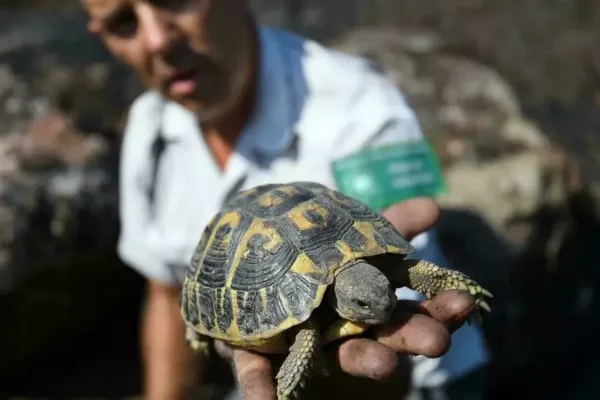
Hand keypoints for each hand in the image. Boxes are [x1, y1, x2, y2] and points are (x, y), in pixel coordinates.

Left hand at [213, 197, 478, 398]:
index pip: (414, 303)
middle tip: (438, 340)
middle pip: (388, 333)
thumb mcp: (356, 232)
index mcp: (374, 296)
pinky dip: (262, 388)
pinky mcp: (264, 351)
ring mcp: (310, 340)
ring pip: (342, 352)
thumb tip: (435, 206)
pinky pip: (260, 372)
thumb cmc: (316, 247)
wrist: (260, 260)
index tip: (465, 302)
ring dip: (366, 360)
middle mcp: (349, 324)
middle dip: (414, 335)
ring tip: (386, 365)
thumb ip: (392, 223)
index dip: (439, 305)